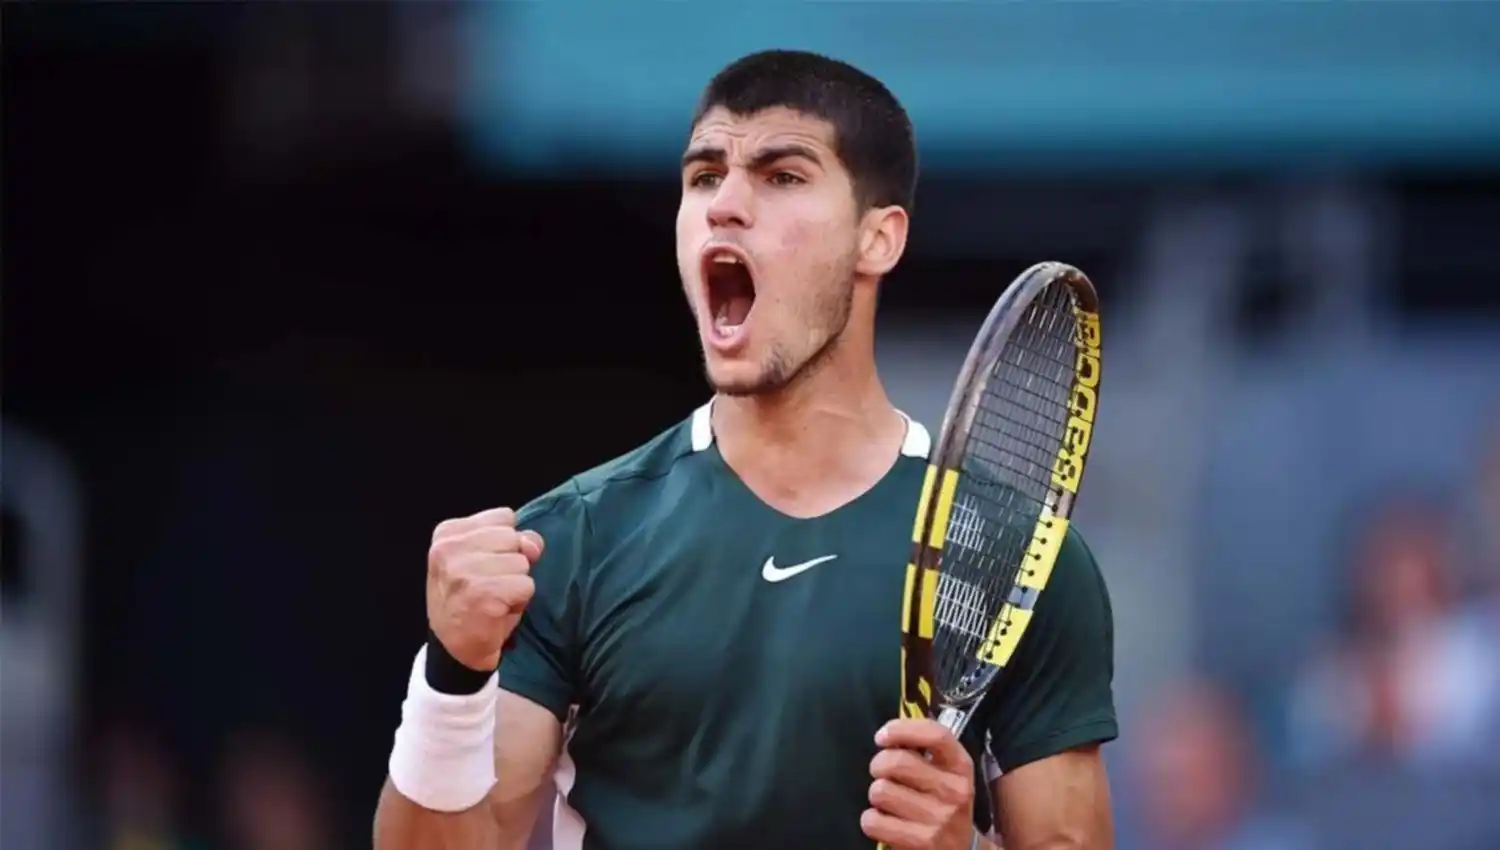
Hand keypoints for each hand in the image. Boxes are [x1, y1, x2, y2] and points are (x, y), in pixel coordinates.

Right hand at [426, 506, 544, 670]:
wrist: (456, 648)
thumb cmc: (471, 599)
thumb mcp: (486, 559)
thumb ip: (513, 541)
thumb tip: (532, 544)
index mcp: (447, 533)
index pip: (503, 517)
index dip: (503, 544)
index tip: (483, 566)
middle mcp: (450, 548)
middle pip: (513, 537)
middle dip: (510, 562)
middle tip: (490, 584)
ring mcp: (464, 571)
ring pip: (522, 563)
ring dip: (516, 583)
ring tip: (494, 597)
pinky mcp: (483, 594)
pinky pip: (526, 585)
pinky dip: (520, 600)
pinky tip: (498, 610)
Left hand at [862, 718, 976, 849]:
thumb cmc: (944, 805)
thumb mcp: (948, 775)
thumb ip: (925, 752)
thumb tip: (888, 736)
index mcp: (961, 767)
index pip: (936, 735)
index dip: (902, 729)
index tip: (882, 737)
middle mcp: (954, 791)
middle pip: (897, 762)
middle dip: (878, 765)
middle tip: (881, 773)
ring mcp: (938, 819)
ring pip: (880, 791)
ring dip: (877, 795)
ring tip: (889, 802)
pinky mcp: (920, 842)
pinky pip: (873, 820)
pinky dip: (872, 821)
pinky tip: (886, 822)